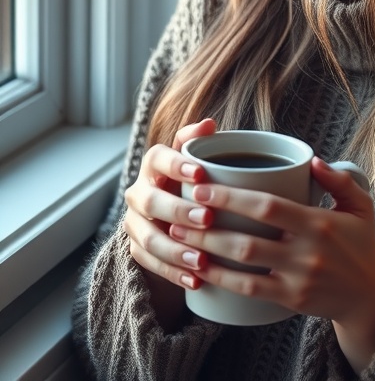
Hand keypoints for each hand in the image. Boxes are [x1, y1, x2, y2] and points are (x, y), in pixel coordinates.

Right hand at [123, 118, 216, 301]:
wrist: (170, 214)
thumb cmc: (191, 181)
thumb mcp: (195, 160)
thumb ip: (198, 143)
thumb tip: (210, 124)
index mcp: (153, 165)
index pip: (157, 158)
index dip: (176, 165)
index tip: (200, 174)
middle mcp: (138, 191)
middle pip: (150, 200)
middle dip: (178, 210)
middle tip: (207, 219)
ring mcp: (134, 222)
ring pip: (148, 237)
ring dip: (175, 249)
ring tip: (201, 260)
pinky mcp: (135, 249)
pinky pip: (150, 264)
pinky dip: (173, 273)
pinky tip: (195, 280)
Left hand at [169, 157, 374, 370]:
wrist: (371, 296)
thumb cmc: (361, 242)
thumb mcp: (360, 205)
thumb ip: (338, 179)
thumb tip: (312, 160)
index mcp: (318, 222)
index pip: (267, 206)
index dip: (231, 197)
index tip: (202, 186)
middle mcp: (306, 251)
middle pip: (247, 237)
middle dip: (208, 225)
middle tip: (179, 211)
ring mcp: (297, 278)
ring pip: (244, 265)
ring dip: (208, 250)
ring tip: (179, 235)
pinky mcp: (291, 299)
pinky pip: (250, 290)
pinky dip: (222, 279)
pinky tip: (200, 269)